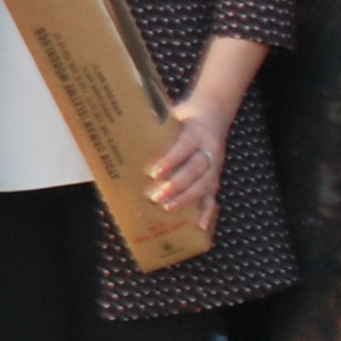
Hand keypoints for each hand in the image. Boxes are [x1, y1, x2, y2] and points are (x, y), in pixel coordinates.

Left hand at [146, 91, 232, 227]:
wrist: (212, 115)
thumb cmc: (183, 120)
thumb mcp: (171, 119)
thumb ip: (156, 130)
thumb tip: (125, 138)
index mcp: (196, 133)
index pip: (184, 147)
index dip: (171, 160)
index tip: (155, 173)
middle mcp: (209, 149)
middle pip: (195, 168)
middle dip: (177, 184)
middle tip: (157, 196)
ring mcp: (215, 165)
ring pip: (204, 184)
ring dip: (187, 198)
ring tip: (168, 207)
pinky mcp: (215, 177)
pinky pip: (213, 196)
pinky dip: (207, 211)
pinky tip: (200, 225)